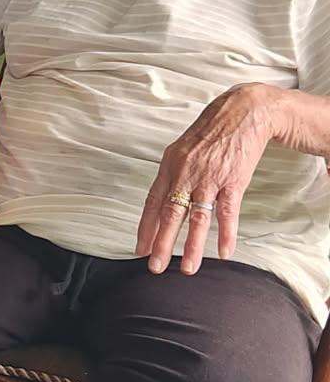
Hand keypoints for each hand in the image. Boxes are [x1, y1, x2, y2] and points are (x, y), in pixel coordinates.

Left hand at [137, 84, 274, 275]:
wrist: (242, 112)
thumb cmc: (211, 131)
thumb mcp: (182, 149)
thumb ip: (173, 174)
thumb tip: (163, 199)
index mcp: (170, 166)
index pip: (153, 202)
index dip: (145, 227)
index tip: (140, 248)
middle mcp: (186, 174)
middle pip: (170, 214)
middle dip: (161, 243)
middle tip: (155, 267)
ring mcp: (209, 178)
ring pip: (197, 218)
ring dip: (192, 246)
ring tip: (188, 268)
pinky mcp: (233, 181)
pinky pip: (227, 212)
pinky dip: (226, 233)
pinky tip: (224, 252)